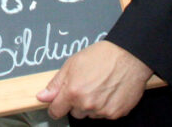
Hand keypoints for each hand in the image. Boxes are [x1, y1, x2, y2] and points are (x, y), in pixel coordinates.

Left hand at [36, 41, 151, 119]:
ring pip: (90, 114)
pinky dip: (105, 106)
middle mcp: (87, 104)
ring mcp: (102, 111)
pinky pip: (105, 115)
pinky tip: (109, 92)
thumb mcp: (72, 64)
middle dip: (77, 103)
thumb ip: (56, 83)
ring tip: (100, 87)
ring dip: (92, 105)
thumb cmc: (102, 56)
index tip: (58, 103)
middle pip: (75, 113)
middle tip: (86, 86)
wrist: (129, 57)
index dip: (56, 106)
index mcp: (73, 92)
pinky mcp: (116, 114)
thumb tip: (42, 97)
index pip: (56, 111)